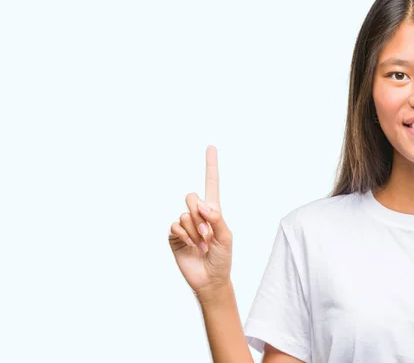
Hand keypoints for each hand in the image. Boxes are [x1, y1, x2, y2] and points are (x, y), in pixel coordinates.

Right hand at [168, 145, 232, 297]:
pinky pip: (175, 226)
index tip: (211, 147)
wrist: (210, 279)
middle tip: (208, 234)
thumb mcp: (226, 238)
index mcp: (214, 211)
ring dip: (195, 231)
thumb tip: (203, 205)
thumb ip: (217, 219)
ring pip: (184, 214)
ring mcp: (185, 225)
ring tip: (202, 245)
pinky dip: (184, 235)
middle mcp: (198, 215)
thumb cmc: (222, 258)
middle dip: (200, 215)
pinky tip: (190, 246)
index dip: (210, 165)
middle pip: (191, 196)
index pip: (211, 184)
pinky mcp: (174, 236)